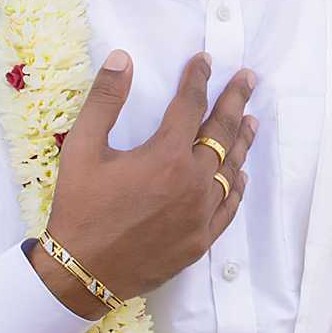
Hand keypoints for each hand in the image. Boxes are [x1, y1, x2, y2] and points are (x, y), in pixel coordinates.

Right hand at [32, 52, 257, 316]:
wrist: (81, 273)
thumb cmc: (79, 208)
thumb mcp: (81, 148)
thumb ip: (105, 100)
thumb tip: (123, 58)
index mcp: (166, 155)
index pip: (191, 105)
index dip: (198, 79)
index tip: (205, 60)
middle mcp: (192, 181)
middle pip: (222, 132)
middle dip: (235, 100)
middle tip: (249, 78)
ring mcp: (201, 213)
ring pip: (230, 169)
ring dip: (241, 141)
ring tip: (252, 119)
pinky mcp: (201, 240)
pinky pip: (228, 206)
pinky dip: (236, 186)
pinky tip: (242, 174)